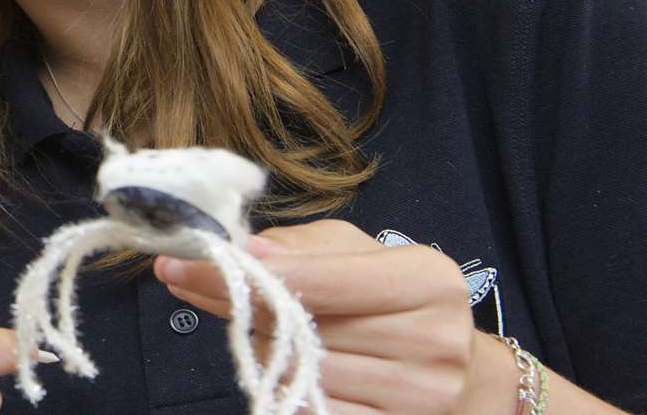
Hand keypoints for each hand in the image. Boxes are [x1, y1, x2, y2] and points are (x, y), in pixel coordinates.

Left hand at [153, 219, 513, 414]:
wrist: (463, 377)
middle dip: (240, 304)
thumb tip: (248, 252)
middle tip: (191, 282)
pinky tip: (283, 367)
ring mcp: (417, 397)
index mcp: (429, 281)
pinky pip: (313, 409)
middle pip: (301, 327)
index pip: (320, 278)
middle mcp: (433, 342)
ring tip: (257, 326)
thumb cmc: (397, 302)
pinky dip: (286, 387)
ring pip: (298, 371)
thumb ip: (305, 248)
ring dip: (262, 348)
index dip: (247, 272)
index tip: (184, 261)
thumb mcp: (361, 255)